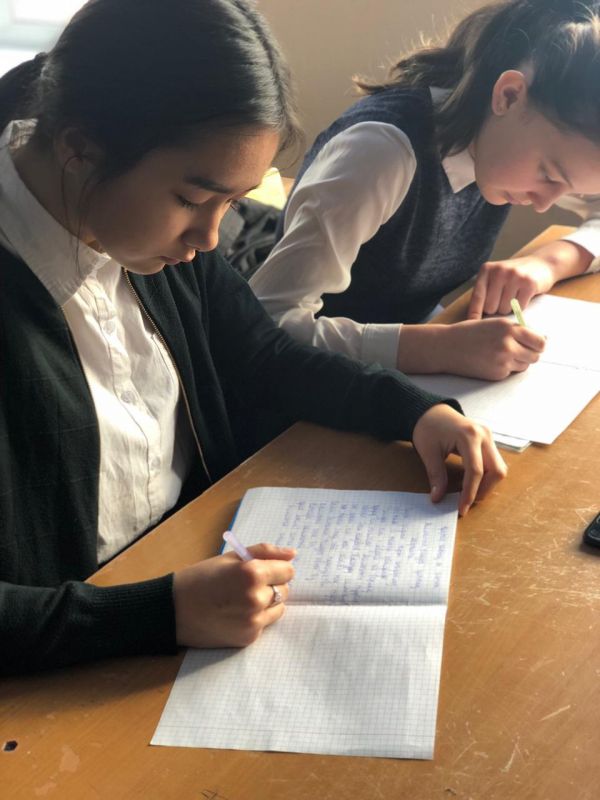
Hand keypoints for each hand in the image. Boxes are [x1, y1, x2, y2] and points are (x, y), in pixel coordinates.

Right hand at [173, 543, 295, 647]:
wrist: (173, 611)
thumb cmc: (200, 578)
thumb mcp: (230, 557)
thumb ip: (264, 552)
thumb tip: (293, 554)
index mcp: (253, 573)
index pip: (288, 571)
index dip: (276, 569)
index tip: (263, 569)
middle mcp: (257, 598)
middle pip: (284, 590)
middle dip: (272, 585)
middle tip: (247, 585)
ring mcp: (254, 621)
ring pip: (278, 608)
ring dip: (267, 603)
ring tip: (241, 600)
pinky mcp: (249, 638)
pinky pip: (265, 623)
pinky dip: (256, 618)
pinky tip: (235, 613)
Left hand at [412, 403, 507, 515]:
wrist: (431, 411)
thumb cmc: (428, 427)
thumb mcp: (428, 452)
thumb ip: (436, 476)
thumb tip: (438, 498)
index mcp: (469, 436)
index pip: (475, 471)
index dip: (470, 493)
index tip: (461, 509)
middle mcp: (484, 435)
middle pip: (496, 470)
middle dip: (484, 490)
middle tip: (466, 502)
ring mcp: (489, 437)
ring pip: (498, 468)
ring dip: (487, 484)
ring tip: (468, 492)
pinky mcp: (488, 441)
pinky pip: (494, 463)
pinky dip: (485, 476)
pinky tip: (470, 481)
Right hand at [440, 317, 545, 379]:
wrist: (447, 347)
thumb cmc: (470, 333)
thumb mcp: (494, 324)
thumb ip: (516, 331)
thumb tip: (542, 340)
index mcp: (509, 327)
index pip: (539, 341)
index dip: (538, 344)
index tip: (535, 346)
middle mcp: (508, 343)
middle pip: (535, 356)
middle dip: (529, 355)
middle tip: (518, 352)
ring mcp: (503, 360)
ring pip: (524, 365)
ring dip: (517, 362)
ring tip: (500, 356)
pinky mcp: (497, 373)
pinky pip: (510, 372)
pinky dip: (504, 369)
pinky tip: (490, 362)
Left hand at [467, 255, 555, 318]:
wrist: (542, 264)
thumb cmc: (514, 276)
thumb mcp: (496, 277)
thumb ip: (485, 292)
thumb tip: (474, 319)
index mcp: (487, 270)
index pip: (476, 297)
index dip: (474, 314)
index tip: (472, 326)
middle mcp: (499, 271)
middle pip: (490, 307)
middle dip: (496, 310)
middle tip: (504, 301)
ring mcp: (514, 276)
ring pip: (504, 309)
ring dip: (509, 309)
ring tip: (514, 297)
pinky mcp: (529, 283)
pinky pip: (519, 308)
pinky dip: (521, 307)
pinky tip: (524, 296)